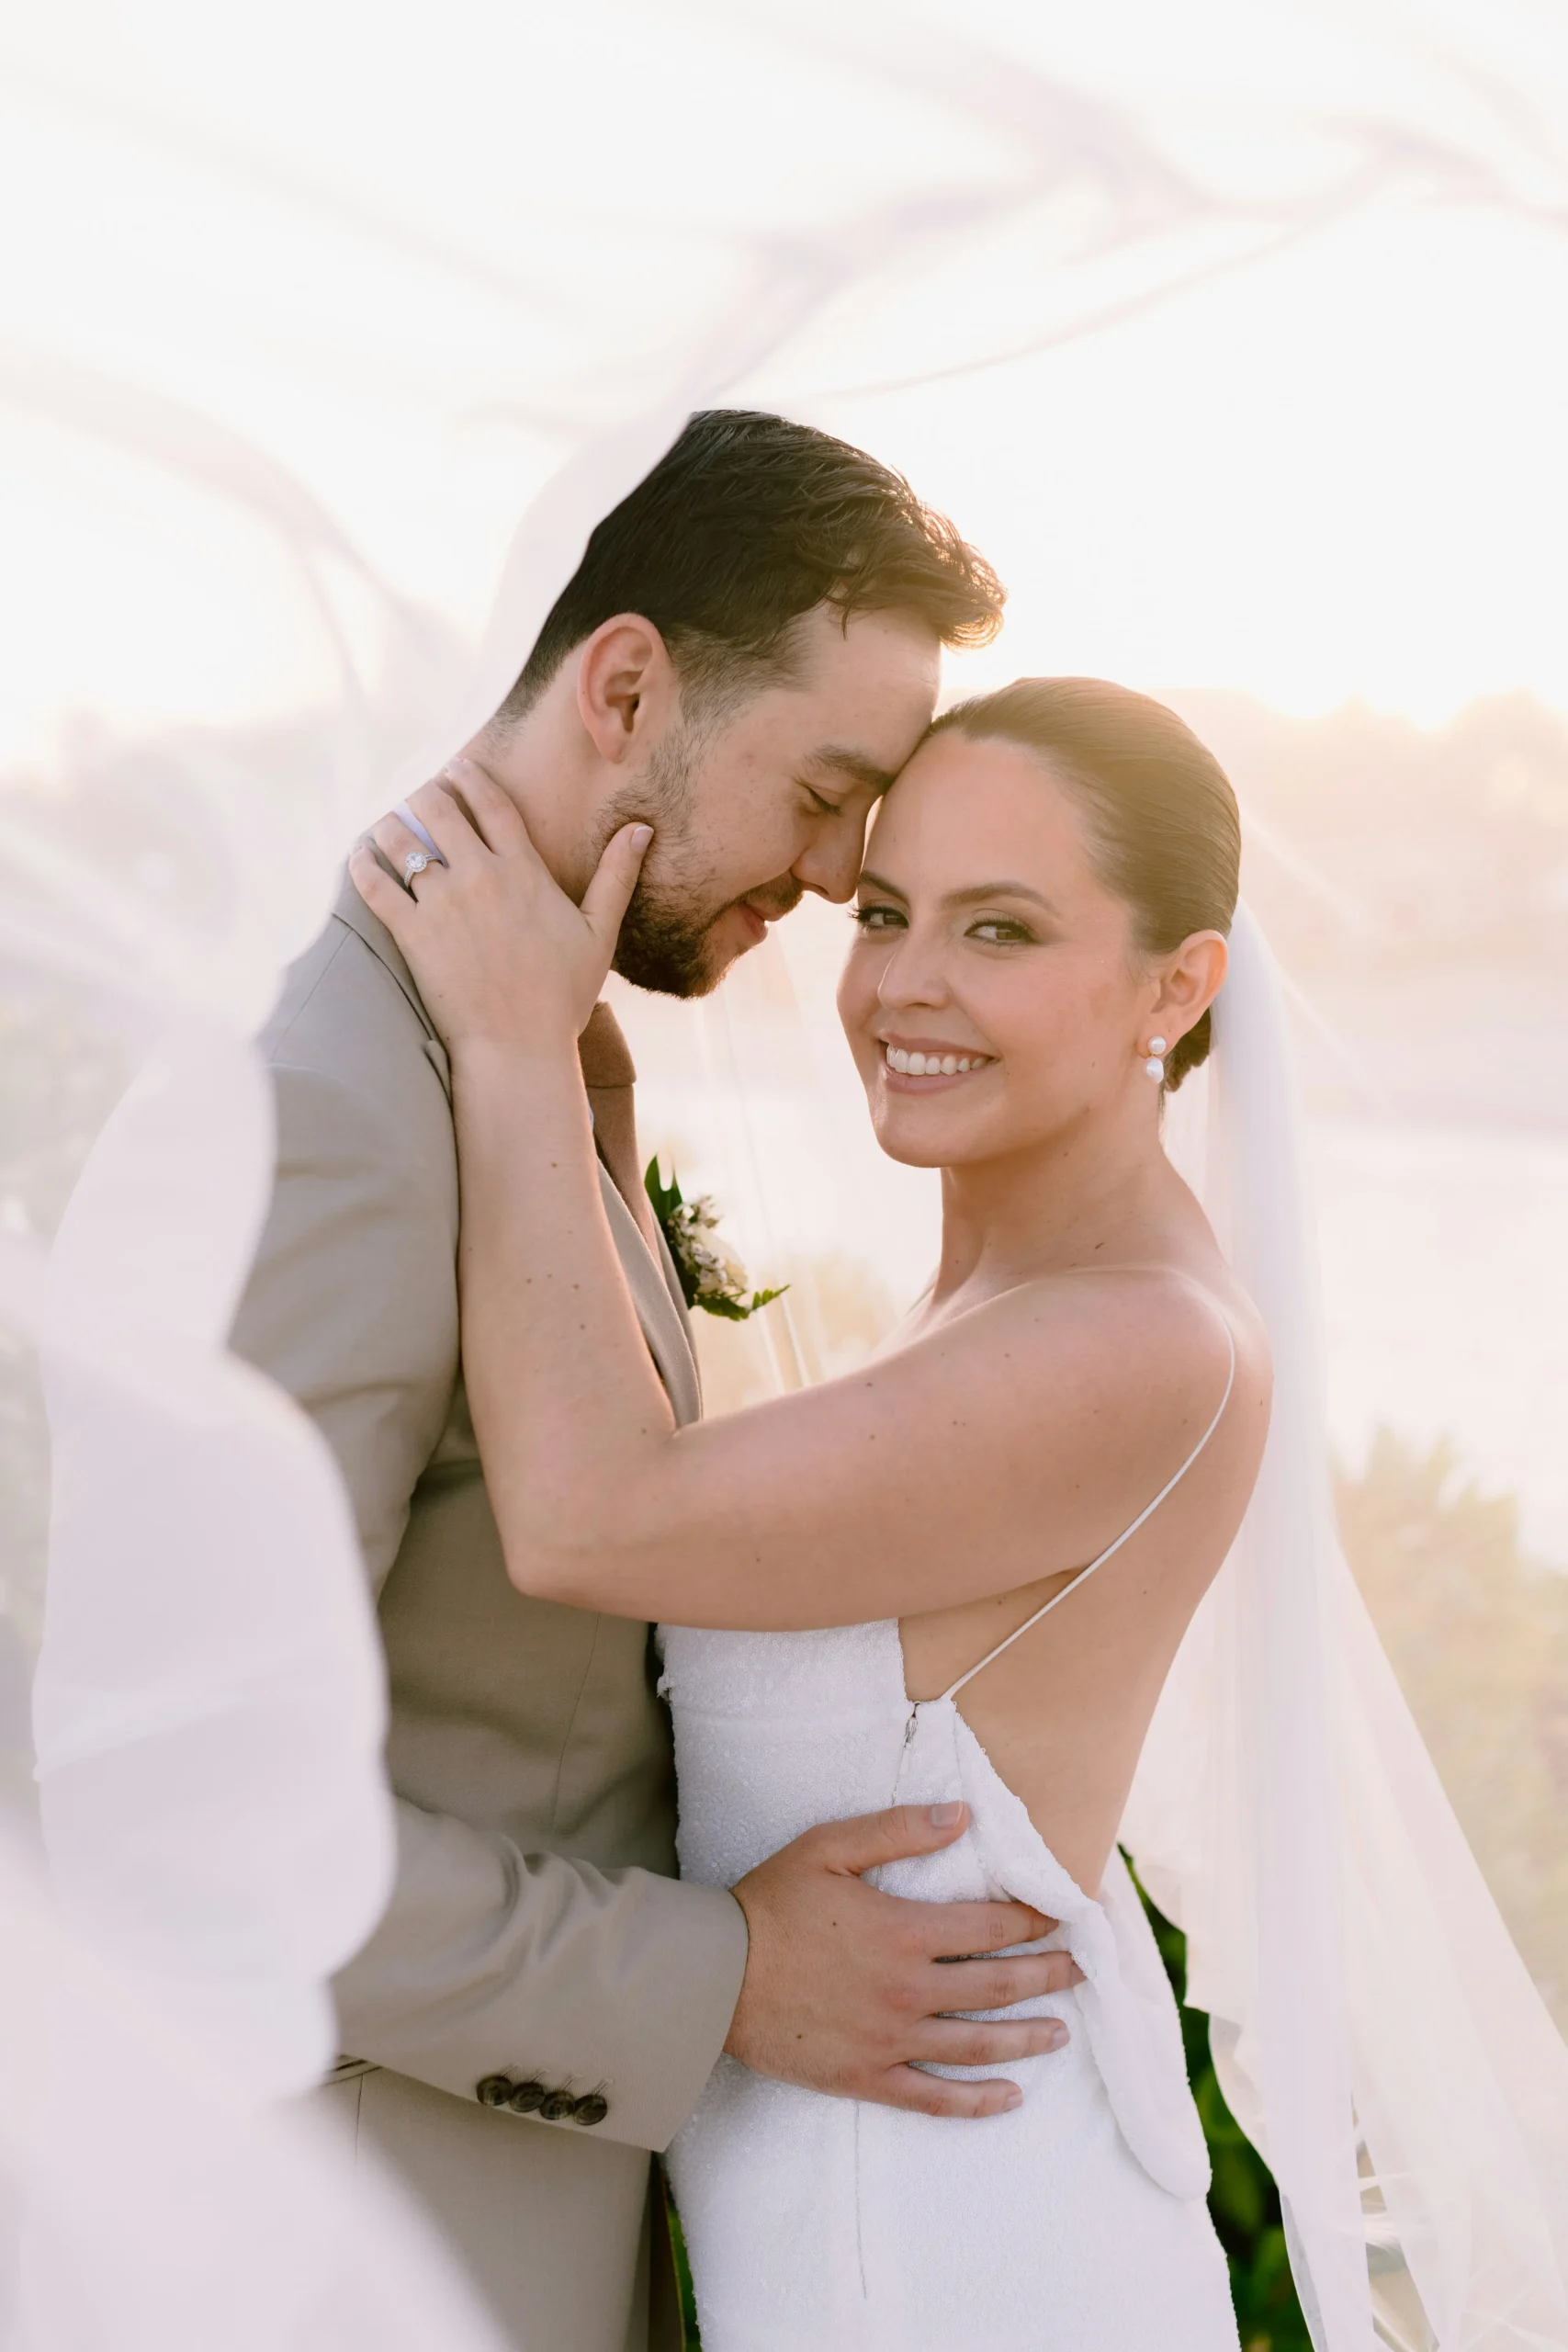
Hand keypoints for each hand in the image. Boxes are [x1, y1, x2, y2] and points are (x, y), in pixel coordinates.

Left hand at [348, 756, 651, 1055]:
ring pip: (401, 841)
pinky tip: (359, 858)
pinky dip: (362, 866)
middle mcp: (480, 877)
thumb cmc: (563, 996)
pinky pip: (375, 885)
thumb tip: (642, 829)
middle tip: (420, 796)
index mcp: (524, 871)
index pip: (491, 803)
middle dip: (426, 794)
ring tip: (387, 826)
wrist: (519, 1047)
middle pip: (439, 809)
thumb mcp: (600, 933)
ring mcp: (442, 904)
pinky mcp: (412, 934)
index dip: (470, 778)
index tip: (457, 768)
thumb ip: (617, 876)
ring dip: (390, 825)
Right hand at [725, 1802, 1082, 2118]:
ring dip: (1027, 2036)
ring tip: (1062, 2031)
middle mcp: (910, 1990)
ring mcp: (892, 2040)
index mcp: (905, 1930)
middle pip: (998, 1984)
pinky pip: (936, 2097)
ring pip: (979, 2043)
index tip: (1063, 1914)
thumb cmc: (771, 1903)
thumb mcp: (829, 1846)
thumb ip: (898, 1829)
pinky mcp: (869, 2078)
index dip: (1032, 1919)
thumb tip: (962, 1814)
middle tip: (1083, 1969)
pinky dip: (978, 2101)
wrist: (715, 1976)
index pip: (990, 1926)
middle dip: (1048, 1974)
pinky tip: (1010, 2097)